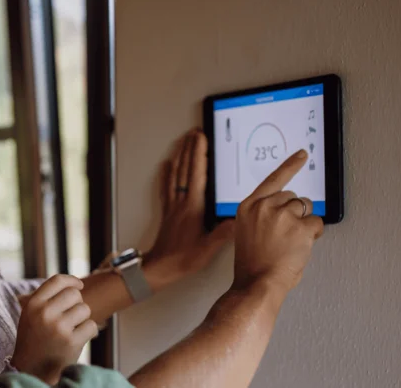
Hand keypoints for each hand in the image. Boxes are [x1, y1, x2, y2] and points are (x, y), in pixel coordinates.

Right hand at [11, 274, 97, 383]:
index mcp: (33, 304)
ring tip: (71, 329)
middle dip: (76, 304)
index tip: (79, 285)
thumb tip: (73, 283)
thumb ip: (46, 298)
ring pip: (85, 309)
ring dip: (82, 319)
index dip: (71, 280)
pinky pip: (91, 326)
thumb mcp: (30, 314)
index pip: (57, 281)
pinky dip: (88, 332)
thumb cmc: (34, 339)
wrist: (31, 369)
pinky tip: (77, 338)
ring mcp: (58, 327)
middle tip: (70, 316)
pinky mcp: (71, 342)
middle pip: (74, 294)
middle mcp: (44, 313)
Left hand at [143, 129, 233, 287]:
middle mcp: (181, 202)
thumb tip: (239, 217)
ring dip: (179, 156)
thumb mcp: (209, 248)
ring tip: (182, 141)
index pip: (196, 174)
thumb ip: (224, 233)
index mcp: (193, 207)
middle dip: (190, 148)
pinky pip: (166, 187)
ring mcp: (172, 206)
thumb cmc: (183, 259)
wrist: (160, 267)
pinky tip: (166, 165)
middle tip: (194, 132)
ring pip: (174, 174)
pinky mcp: (167, 212)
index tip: (201, 138)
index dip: (199, 154)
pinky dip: (166, 174)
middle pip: (185, 169)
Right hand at [233, 150, 324, 293]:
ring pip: (306, 209)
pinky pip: (316, 224)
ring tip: (290, 244)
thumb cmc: (253, 265)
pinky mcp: (299, 226)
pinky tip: (299, 247)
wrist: (257, 283)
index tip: (302, 154)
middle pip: (293, 197)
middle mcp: (263, 206)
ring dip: (304, 224)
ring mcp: (282, 215)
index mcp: (248, 207)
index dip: (290, 166)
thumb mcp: (248, 233)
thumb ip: (263, 216)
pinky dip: (313, 235)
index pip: (273, 179)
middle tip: (286, 235)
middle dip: (295, 213)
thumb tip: (288, 210)